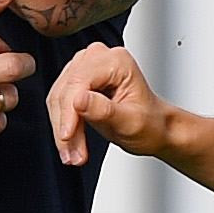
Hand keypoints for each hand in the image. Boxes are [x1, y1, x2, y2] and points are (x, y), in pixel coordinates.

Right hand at [49, 40, 174, 162]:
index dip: (69, 110)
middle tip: (73, 153)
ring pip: (58, 98)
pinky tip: (70, 144)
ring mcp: (87, 68)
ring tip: (73, 153)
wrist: (155, 128)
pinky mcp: (78, 82)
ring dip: (62, 129)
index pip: (79, 81)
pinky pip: (59, 103)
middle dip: (66, 125)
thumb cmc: (151, 123)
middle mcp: (100, 59)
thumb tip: (79, 100)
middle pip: (66, 90)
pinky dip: (62, 125)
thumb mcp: (131, 122)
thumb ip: (105, 110)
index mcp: (117, 61)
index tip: (67, 135)